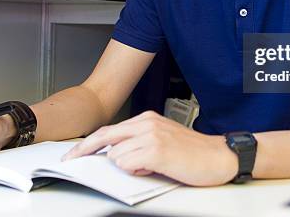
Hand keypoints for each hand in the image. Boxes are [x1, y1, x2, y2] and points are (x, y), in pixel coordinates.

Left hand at [62, 111, 238, 185]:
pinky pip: (128, 164)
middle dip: (84, 150)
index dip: (88, 143)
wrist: (219, 156)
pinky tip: (154, 168)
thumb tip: (114, 155)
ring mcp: (151, 135)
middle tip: (70, 159)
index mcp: (147, 118)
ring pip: (115, 155)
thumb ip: (139, 142)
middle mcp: (146, 123)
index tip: (74, 152)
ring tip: (150, 166)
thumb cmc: (193, 152)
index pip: (109, 130)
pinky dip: (135, 171)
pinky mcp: (156, 150)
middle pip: (104, 136)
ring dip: (127, 166)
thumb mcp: (162, 139)